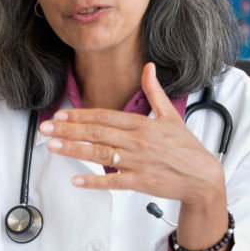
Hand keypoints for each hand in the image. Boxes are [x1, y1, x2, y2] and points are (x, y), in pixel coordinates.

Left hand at [39, 63, 227, 250]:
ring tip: (53, 146)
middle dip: (69, 130)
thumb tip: (149, 67)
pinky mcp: (140, 182)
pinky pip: (113, 182)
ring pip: (101, 154)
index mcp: (142, 125)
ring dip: (75, 150)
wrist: (202, 176)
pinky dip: (94, 181)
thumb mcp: (171, 115)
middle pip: (97, 133)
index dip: (81, 115)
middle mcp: (138, 142)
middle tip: (47, 128)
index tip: (61, 114)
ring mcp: (138, 163)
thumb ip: (154, 91)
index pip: (105, 117)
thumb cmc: (186, 147)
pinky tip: (76, 179)